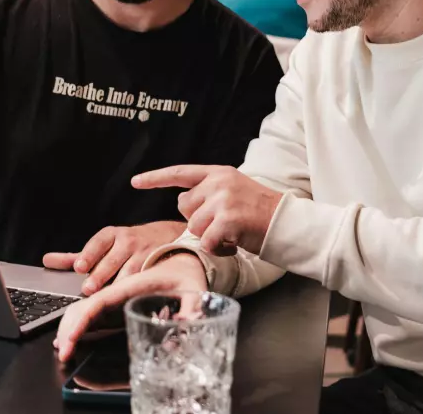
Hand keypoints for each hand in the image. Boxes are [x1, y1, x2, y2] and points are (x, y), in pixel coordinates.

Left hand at [42, 220, 185, 295]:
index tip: (79, 267)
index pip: (99, 242)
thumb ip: (75, 256)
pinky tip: (129, 297)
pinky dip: (138, 287)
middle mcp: (128, 241)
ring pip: (129, 271)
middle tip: (88, 288)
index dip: (89, 254)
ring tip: (107, 296)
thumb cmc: (128, 245)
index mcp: (112, 235)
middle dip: (100, 275)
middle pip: (112, 259)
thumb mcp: (103, 246)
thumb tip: (47, 260)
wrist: (166, 236)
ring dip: (118, 284)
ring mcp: (144, 253)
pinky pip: (146, 278)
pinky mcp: (158, 265)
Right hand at [54, 253, 206, 361]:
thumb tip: (187, 325)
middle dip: (70, 326)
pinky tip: (69, 335)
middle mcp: (118, 284)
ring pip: (83, 304)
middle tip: (63, 351)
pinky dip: (76, 319)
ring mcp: (114, 290)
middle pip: (84, 304)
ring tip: (62, 348)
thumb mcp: (194, 289)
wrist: (183, 257)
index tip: (70, 339)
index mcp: (133, 282)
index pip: (99, 301)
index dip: (81, 320)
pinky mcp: (115, 296)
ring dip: (69, 324)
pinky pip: (90, 306)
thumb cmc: (186, 272)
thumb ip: (192, 307)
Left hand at [132, 166, 282, 256]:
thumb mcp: (234, 190)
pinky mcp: (227, 220)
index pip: (180, 173)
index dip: (156, 178)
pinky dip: (217, 249)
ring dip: (209, 237)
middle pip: (185, 207)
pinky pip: (206, 242)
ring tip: (231, 234)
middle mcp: (219, 183)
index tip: (135, 181)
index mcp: (219, 172)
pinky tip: (234, 243)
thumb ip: (210, 192)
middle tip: (223, 224)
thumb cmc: (261, 213)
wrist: (287, 222)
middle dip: (198, 221)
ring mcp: (223, 200)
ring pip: (193, 227)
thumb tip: (183, 201)